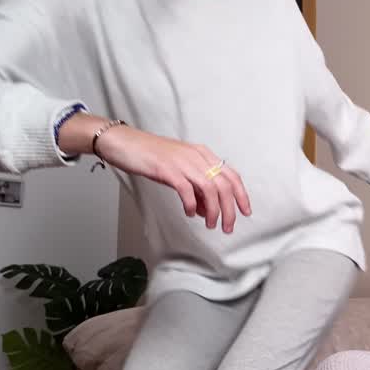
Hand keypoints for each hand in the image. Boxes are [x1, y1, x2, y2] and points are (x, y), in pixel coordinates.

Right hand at [95, 126, 251, 232]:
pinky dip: (192, 204)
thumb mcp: (179, 170)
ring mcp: (182, 162)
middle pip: (224, 185)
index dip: (241, 195)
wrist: (125, 142)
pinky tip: (190, 212)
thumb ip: (195, 188)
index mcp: (202, 154)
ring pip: (210, 189)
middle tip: (227, 227)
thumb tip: (208, 209)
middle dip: (229, 210)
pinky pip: (187, 189)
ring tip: (210, 224)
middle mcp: (196, 156)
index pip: (231, 175)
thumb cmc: (150, 156)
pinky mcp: (167, 169)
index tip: (245, 212)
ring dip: (213, 211)